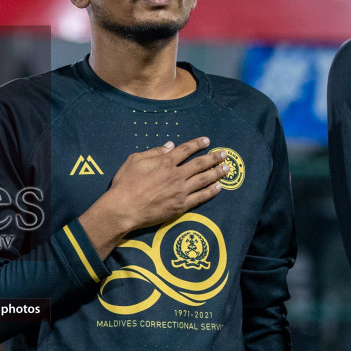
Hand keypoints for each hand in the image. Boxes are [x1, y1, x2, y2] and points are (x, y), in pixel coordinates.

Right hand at [79, 138, 224, 256]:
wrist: (123, 208)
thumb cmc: (125, 183)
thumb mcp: (135, 160)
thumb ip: (154, 152)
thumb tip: (171, 145)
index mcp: (165, 162)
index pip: (186, 150)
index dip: (198, 144)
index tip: (207, 141)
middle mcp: (176, 175)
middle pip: (200, 164)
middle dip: (214, 157)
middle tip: (225, 154)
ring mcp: (180, 191)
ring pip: (204, 179)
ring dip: (217, 173)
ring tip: (227, 168)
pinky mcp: (181, 206)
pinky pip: (200, 197)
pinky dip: (211, 191)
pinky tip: (219, 187)